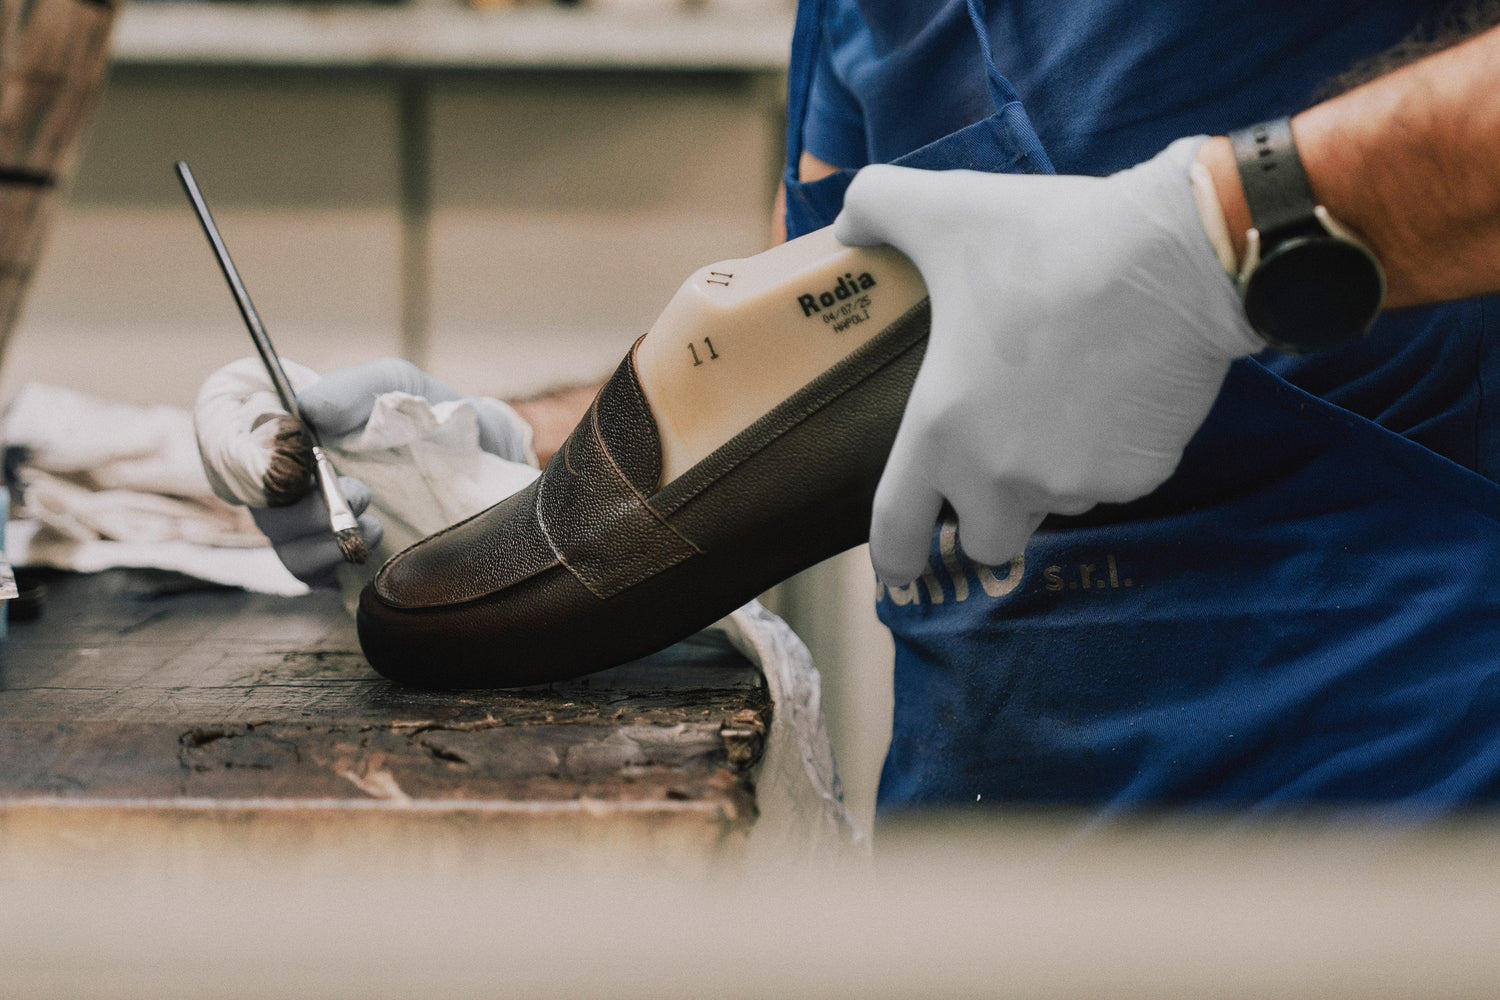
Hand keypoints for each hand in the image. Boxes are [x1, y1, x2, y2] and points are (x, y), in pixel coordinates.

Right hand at [196, 356, 533, 587]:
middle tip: (356, 491)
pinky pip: (302, 569)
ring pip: (276, 534)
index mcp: (292, 422)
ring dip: (319, 530)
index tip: (284, 444)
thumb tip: (308, 407)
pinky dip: (330, 559)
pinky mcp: (327, 560)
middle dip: (297, 496)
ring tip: (371, 519)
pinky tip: (372, 543)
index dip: (227, 437)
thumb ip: (359, 388)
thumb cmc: (433, 418)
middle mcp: (287, 472)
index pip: (221, 424)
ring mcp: (304, 518)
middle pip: (249, 490)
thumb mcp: (403, 386)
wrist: (487, 469)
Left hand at [834, 137, 1262, 584]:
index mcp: (940, 432)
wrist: (1175, 257)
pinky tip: (1121, 391)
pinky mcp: (1139, 478)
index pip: (897, 532)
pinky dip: (1112, 453)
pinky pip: (1113, 482)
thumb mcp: (947, 210)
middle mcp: (1001, 476)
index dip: (893, 560)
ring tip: (1067, 397)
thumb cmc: (1050, 238)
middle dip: (988, 514)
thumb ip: (877, 207)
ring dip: (1051, 476)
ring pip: (1053, 505)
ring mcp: (1075, 484)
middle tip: (1001, 457)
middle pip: (986, 537)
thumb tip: (846, 226)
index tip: (899, 569)